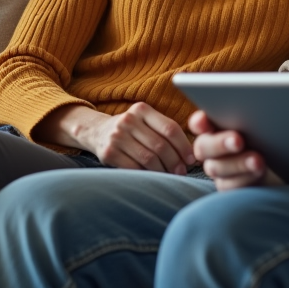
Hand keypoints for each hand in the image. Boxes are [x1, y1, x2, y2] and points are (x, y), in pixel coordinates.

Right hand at [68, 102, 194, 173]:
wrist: (96, 131)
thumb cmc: (132, 129)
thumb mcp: (145, 121)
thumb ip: (166, 131)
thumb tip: (191, 155)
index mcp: (142, 109)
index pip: (170, 128)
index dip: (184, 146)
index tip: (192, 159)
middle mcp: (128, 121)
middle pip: (160, 145)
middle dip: (175, 161)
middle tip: (182, 171)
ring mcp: (116, 137)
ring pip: (149, 159)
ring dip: (163, 170)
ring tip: (171, 175)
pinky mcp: (108, 153)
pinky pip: (134, 168)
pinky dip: (147, 175)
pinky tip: (154, 177)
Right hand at [189, 110, 270, 191]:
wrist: (281, 161)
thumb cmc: (269, 135)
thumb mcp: (262, 123)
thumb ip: (251, 116)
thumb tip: (256, 103)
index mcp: (216, 126)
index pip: (199, 123)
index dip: (199, 122)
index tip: (203, 120)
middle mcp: (212, 147)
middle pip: (204, 147)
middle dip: (220, 143)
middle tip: (238, 140)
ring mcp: (218, 168)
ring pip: (217, 167)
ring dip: (238, 163)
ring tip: (258, 160)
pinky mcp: (228, 185)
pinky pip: (230, 185)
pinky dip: (245, 178)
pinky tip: (258, 171)